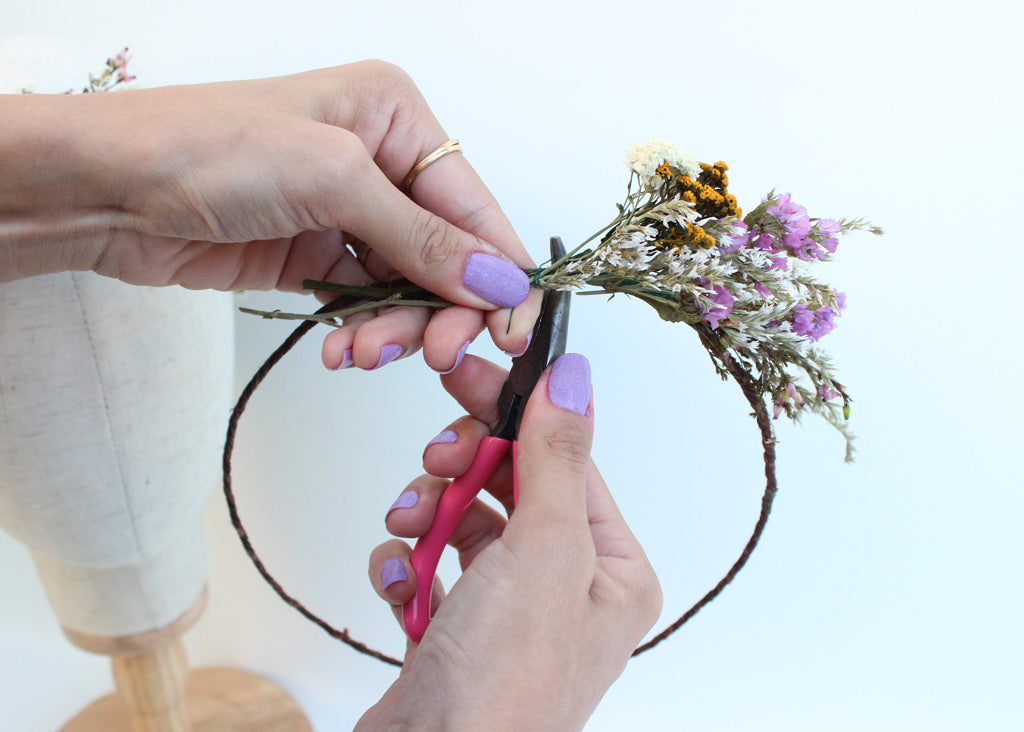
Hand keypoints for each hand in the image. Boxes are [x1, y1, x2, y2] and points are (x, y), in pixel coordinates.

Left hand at [0, 61, 540, 366]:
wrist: (109, 188)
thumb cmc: (209, 147)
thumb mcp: (333, 180)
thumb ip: (422, 237)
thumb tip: (496, 280)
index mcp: (395, 117)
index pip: (471, 205)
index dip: (495, 272)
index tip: (508, 331)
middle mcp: (380, 162)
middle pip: (445, 254)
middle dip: (440, 308)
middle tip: (432, 353)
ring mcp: (347, 212)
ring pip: (407, 288)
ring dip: (396, 329)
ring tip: (363, 353)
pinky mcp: (317, 256)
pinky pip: (365, 304)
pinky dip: (363, 333)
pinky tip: (344, 350)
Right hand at [359, 354, 661, 731]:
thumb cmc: (505, 684)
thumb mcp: (544, 549)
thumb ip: (557, 457)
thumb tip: (574, 379)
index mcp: (611, 571)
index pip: (566, 462)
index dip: (514, 415)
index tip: (468, 376)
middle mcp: (567, 591)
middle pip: (510, 487)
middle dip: (462, 471)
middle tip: (434, 459)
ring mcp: (508, 615)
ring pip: (463, 522)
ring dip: (426, 515)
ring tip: (406, 529)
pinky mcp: (455, 634)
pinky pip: (429, 569)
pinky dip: (406, 565)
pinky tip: (398, 583)